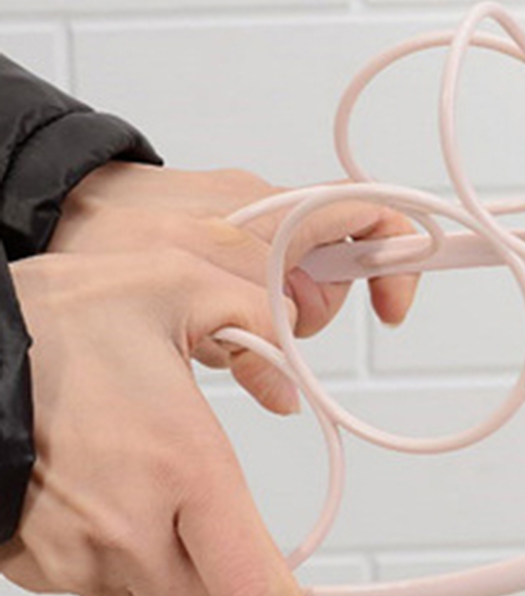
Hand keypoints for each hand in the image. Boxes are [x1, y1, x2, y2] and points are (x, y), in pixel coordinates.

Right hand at [0, 249, 320, 595]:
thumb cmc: (60, 319)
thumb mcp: (182, 286)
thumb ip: (259, 322)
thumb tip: (286, 388)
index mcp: (183, 468)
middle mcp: (129, 528)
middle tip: (247, 585)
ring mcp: (72, 556)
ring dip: (177, 587)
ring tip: (164, 507)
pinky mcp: (31, 566)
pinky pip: (99, 590)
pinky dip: (122, 565)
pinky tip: (113, 502)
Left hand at [49, 162, 419, 412]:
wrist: (55, 208)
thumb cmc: (109, 231)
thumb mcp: (183, 285)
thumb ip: (248, 330)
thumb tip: (285, 386)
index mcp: (272, 209)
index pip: (367, 213)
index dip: (398, 256)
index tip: (392, 307)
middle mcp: (270, 217)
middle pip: (336, 273)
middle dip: (312, 312)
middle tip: (272, 331)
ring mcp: (251, 237)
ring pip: (298, 296)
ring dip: (273, 325)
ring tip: (222, 333)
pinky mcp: (230, 258)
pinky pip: (264, 300)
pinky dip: (252, 328)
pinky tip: (219, 343)